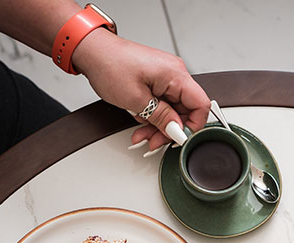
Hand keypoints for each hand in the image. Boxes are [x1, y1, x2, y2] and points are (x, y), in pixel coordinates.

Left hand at [73, 29, 210, 150]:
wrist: (92, 51)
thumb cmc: (109, 64)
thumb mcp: (136, 100)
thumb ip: (161, 117)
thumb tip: (177, 131)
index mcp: (175, 74)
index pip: (201, 105)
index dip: (192, 126)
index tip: (178, 138)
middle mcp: (174, 74)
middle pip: (185, 111)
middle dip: (169, 129)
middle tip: (153, 141)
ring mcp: (165, 77)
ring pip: (171, 110)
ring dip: (158, 126)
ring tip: (142, 134)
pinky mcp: (156, 80)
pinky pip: (162, 103)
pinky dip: (151, 116)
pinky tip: (140, 122)